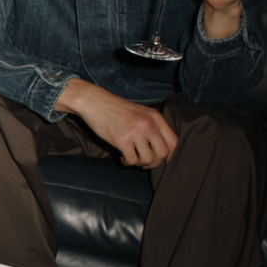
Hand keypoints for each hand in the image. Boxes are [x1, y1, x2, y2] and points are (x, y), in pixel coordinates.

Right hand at [56, 80, 177, 168]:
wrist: (93, 101)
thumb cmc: (115, 108)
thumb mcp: (140, 112)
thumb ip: (152, 126)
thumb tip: (160, 149)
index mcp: (155, 117)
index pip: (173, 142)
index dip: (169, 155)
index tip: (160, 159)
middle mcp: (148, 124)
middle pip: (163, 153)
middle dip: (155, 163)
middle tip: (145, 163)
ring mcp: (135, 132)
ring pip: (148, 159)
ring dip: (140, 164)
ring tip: (131, 159)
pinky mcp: (121, 140)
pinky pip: (132, 160)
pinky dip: (128, 163)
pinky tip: (122, 157)